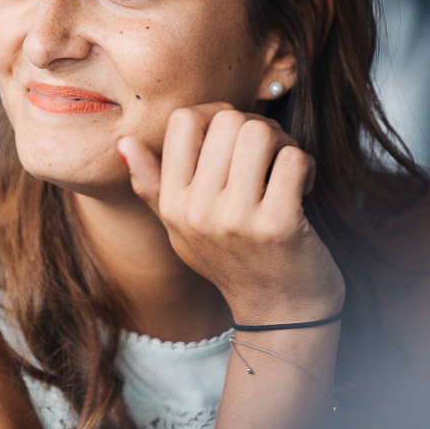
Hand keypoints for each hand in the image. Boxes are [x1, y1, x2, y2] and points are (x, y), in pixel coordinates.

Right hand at [118, 103, 344, 323]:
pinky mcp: (277, 226)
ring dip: (283, 143)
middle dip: (257, 126)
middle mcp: (197, 212)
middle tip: (269, 155)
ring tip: (284, 168)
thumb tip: (124, 142)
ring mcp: (236, 220)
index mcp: (173, 205)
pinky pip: (293, 159)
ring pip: (260, 132)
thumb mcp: (182, 230)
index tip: (235, 137)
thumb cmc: (233, 263)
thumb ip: (153, 185)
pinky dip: (306, 166)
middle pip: (227, 120)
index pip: (183, 120)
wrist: (281, 315)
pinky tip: (303, 188)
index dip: (216, 113)